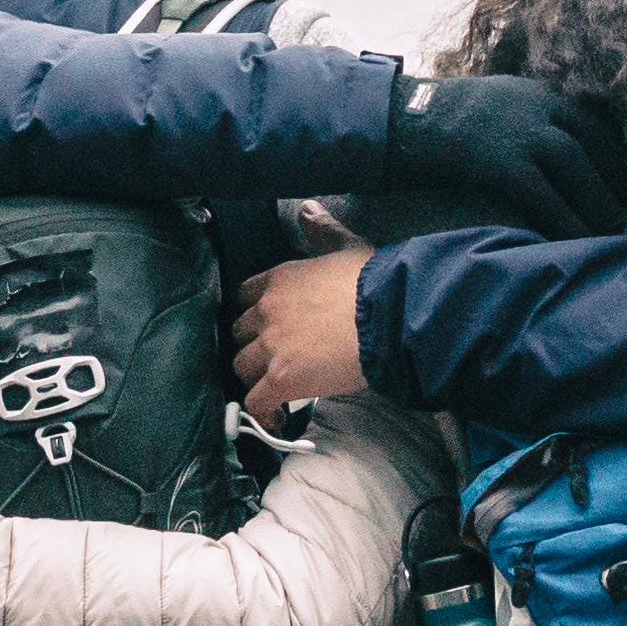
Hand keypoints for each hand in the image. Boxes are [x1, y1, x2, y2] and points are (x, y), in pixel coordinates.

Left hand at [230, 248, 375, 424]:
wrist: (387, 317)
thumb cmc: (373, 281)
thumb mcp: (346, 247)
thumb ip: (323, 231)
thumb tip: (306, 209)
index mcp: (280, 279)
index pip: (245, 296)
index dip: (255, 312)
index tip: (269, 324)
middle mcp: (267, 311)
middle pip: (239, 333)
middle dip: (254, 345)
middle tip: (276, 357)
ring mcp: (271, 347)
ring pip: (242, 367)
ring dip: (256, 377)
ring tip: (276, 388)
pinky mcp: (281, 380)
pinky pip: (256, 401)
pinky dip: (263, 411)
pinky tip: (276, 417)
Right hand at [383, 75, 626, 238]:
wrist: (394, 120)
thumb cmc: (434, 120)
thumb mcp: (490, 105)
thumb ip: (519, 120)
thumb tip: (544, 157)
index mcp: (535, 92)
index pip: (591, 119)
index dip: (613, 152)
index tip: (626, 179)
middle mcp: (536, 106)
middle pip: (592, 142)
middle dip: (616, 177)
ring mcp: (520, 131)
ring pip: (578, 166)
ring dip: (599, 201)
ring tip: (610, 230)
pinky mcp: (503, 161)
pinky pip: (547, 196)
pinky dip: (567, 221)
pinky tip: (576, 243)